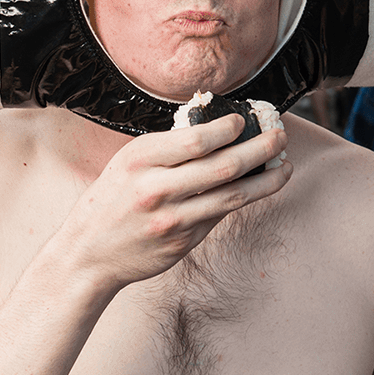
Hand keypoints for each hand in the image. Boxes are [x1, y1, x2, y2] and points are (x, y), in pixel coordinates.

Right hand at [61, 115, 290, 290]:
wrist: (88, 253)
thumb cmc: (110, 201)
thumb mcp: (127, 163)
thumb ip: (167, 149)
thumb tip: (216, 131)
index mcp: (140, 159)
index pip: (196, 139)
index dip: (228, 128)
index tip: (244, 121)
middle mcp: (156, 188)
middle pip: (223, 166)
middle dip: (260, 148)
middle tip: (280, 136)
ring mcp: (172, 218)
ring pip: (231, 195)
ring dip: (265, 179)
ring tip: (285, 166)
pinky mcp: (183, 242)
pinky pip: (220, 214)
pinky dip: (244, 199)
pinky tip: (259, 188)